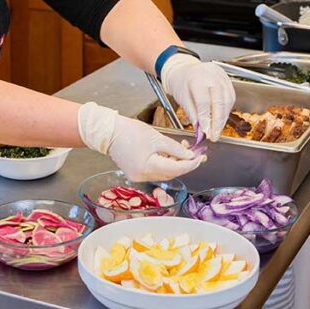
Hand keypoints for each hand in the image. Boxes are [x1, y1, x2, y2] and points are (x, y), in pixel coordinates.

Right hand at [78, 102, 202, 180]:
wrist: (108, 132)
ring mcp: (138, 177)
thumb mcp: (156, 137)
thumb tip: (190, 156)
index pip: (176, 169)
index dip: (191, 164)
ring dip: (175, 164)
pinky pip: (155, 172)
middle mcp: (143, 176)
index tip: (201, 158)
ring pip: (164, 174)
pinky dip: (164, 165)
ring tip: (182, 151)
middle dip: (184, 164)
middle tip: (195, 154)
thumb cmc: (129, 131)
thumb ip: (175, 148)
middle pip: (171, 174)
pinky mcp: (136, 174)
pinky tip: (168, 155)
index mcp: (148, 166)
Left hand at [160, 54, 235, 138]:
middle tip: (214, 136)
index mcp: (197, 78)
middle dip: (218, 122)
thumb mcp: (182, 98)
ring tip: (217, 130)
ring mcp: (221, 76)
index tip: (206, 132)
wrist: (184, 69)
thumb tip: (201, 131)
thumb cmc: (181, 82)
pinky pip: (231, 96)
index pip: (204, 102)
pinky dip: (227, 110)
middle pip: (219, 102)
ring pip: (228, 100)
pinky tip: (221, 119)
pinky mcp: (227, 79)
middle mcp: (211, 75)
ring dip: (223, 118)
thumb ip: (193, 114)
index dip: (206, 119)